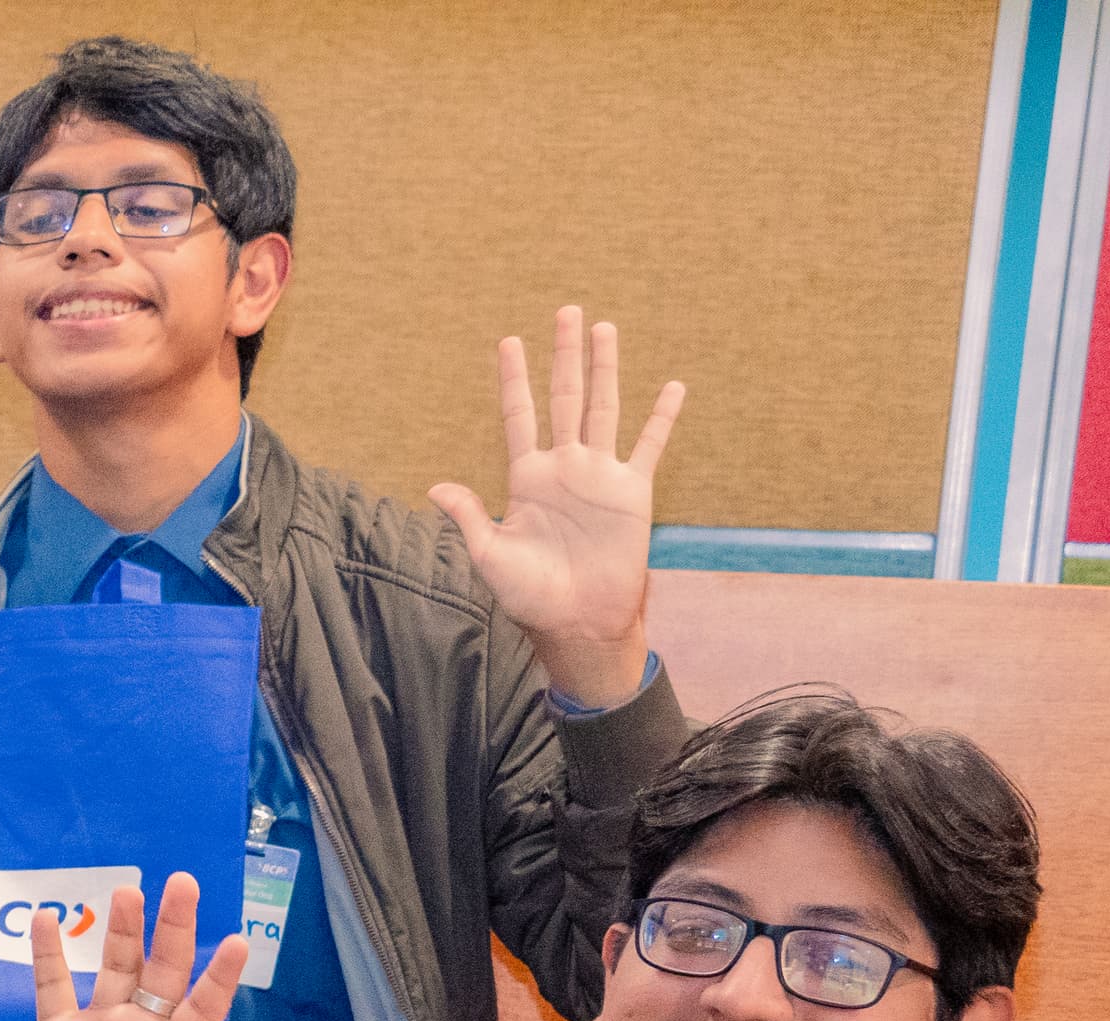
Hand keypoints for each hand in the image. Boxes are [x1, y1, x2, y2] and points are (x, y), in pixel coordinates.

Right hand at [19, 876, 247, 1020]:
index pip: (202, 1007)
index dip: (219, 976)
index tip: (236, 941)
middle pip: (162, 969)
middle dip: (172, 928)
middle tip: (181, 884)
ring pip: (115, 967)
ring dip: (122, 929)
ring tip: (126, 893)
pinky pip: (53, 986)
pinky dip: (48, 953)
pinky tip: (47, 918)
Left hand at [428, 309, 683, 707]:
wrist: (577, 620)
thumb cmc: (530, 595)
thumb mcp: (490, 555)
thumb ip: (470, 517)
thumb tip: (436, 488)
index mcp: (526, 478)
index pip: (519, 416)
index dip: (514, 380)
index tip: (507, 342)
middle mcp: (564, 467)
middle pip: (564, 397)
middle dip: (563, 356)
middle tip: (566, 311)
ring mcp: (600, 474)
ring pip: (604, 407)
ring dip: (605, 368)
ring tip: (605, 329)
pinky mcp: (633, 490)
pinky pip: (650, 445)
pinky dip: (662, 418)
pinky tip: (673, 387)